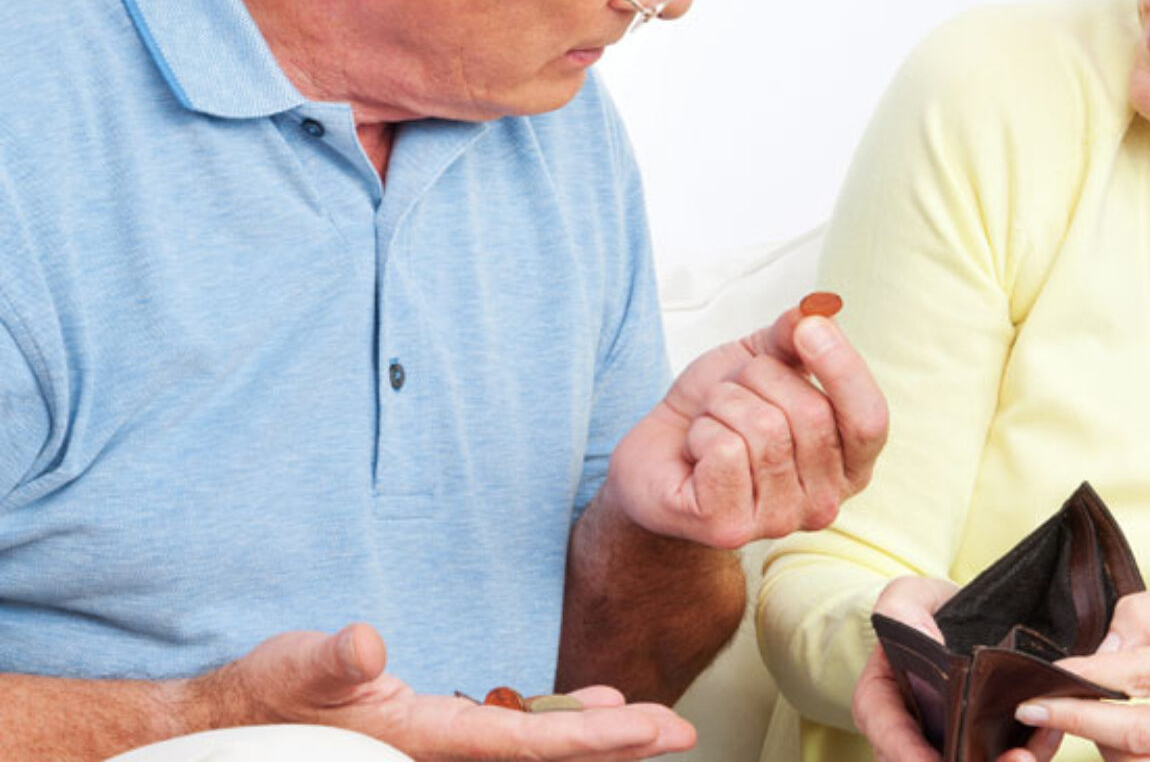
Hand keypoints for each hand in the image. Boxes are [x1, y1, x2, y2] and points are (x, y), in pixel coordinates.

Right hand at [191, 622, 694, 760]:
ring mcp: (438, 746)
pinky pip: (504, 736)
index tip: (653, 728)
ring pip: (528, 748)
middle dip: (615, 744)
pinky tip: (577, 708)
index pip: (524, 746)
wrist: (224, 728)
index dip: (593, 740)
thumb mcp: (292, 670)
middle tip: (680, 730)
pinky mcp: (429, 733)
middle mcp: (440, 751)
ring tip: (643, 720)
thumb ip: (329, 661)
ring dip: (587, 735)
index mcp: (423, 738)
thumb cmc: (262, 699)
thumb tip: (365, 643)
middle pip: (543, 755)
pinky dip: (548, 723)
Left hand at [607, 298, 887, 547]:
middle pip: (810, 415)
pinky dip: (702, 432)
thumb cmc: (721, 412)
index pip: (869, 418)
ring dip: (724, 406)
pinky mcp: (731, 529)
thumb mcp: (760, 360)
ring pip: (763, 429)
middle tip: (734, 392)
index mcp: (849, 464)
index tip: (810, 327)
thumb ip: (793, 336)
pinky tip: (697, 451)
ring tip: (713, 422)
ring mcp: (779, 521)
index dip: (843, 369)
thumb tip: (816, 311)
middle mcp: (824, 502)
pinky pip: (723, 451)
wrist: (657, 453)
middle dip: (759, 380)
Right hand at [853, 577, 1061, 761]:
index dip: (907, 754)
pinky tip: (1043, 740)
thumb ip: (903, 609)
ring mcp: (946, 742)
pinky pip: (996, 758)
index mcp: (881, 699)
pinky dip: (1024, 754)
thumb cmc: (926, 610)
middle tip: (1004, 759)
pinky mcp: (980, 742)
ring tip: (1025, 756)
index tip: (936, 761)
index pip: (887, 734)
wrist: (963, 616)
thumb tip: (927, 640)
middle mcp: (910, 732)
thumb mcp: (907, 597)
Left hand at [1014, 583, 1149, 761]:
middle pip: (1137, 733)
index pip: (1143, 676)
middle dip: (1077, 723)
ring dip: (1096, 744)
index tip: (1050, 672)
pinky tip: (1100, 736)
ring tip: (1068, 715)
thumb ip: (1146, 614)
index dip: (1091, 677)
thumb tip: (1102, 653)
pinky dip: (1122, 759)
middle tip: (1031, 709)